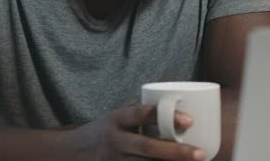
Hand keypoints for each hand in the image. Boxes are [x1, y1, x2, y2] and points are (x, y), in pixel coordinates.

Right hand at [65, 104, 204, 160]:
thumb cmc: (103, 132)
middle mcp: (113, 142)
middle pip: (147, 147)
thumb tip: (182, 117)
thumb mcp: (116, 118)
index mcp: (116, 120)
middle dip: (176, 152)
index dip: (165, 116)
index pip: (141, 114)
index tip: (190, 120)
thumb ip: (143, 117)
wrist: (68, 153)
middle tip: (201, 154)